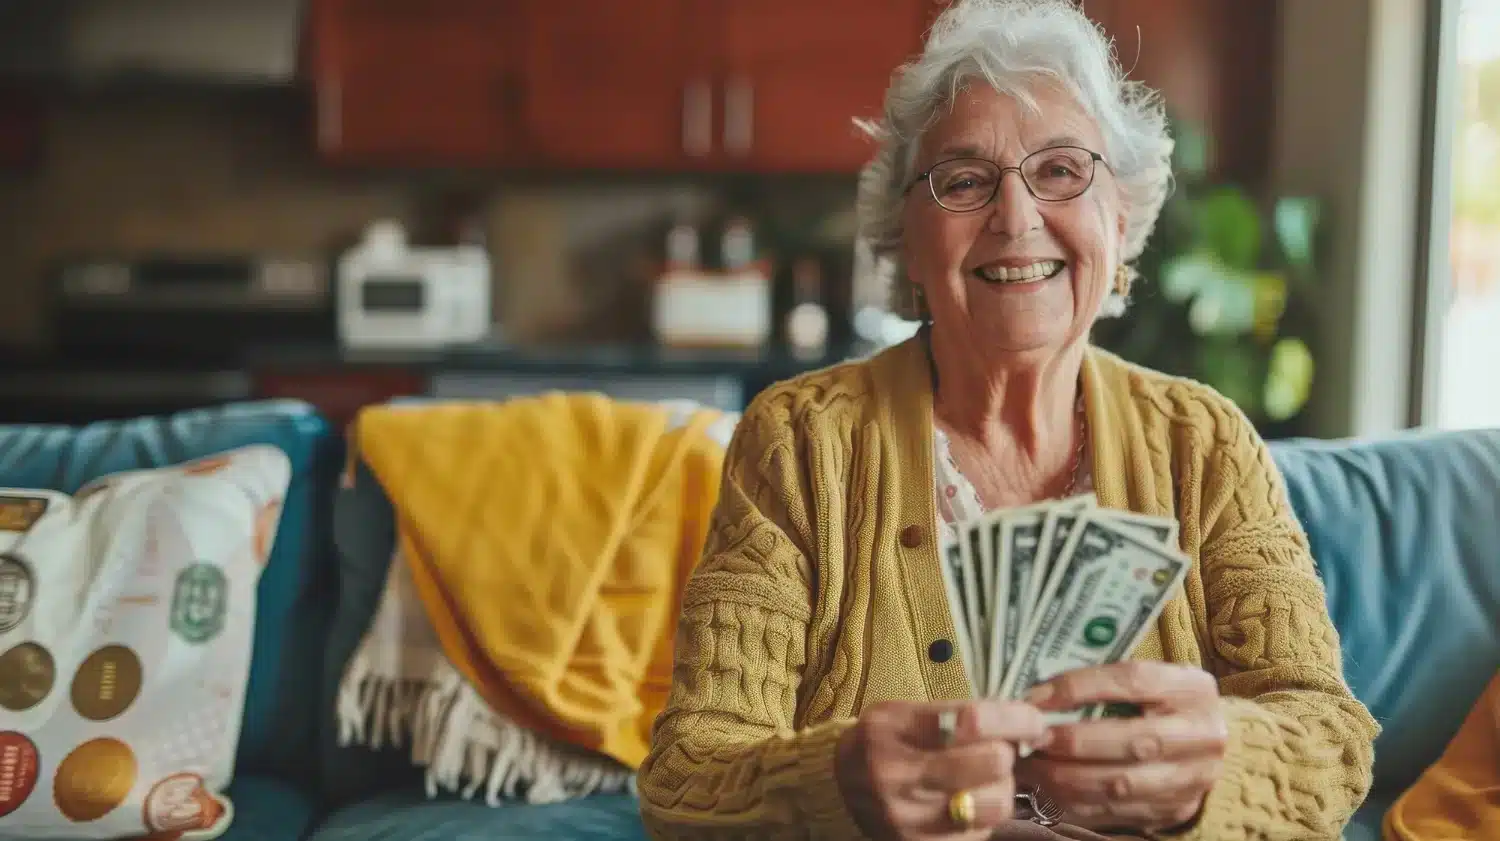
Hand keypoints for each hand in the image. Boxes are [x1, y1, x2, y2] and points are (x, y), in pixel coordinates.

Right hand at [835, 699, 1051, 839]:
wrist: (838, 787)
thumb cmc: (883, 742)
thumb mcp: (905, 713)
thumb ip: (957, 713)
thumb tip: (1022, 720)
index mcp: (892, 729)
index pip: (971, 720)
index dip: (1014, 719)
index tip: (1032, 720)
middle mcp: (896, 774)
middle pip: (990, 762)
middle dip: (1008, 752)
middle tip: (1003, 749)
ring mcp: (908, 817)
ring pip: (994, 803)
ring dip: (1002, 788)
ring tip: (988, 778)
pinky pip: (981, 833)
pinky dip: (986, 814)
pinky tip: (971, 801)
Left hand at [1018, 662, 1227, 833]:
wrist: (1205, 743)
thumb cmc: (1162, 703)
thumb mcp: (1152, 680)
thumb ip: (1107, 680)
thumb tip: (1039, 692)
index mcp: (1193, 689)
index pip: (1133, 681)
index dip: (1080, 687)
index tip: (1037, 696)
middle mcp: (1201, 734)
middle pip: (1132, 740)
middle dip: (1074, 741)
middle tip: (1033, 738)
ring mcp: (1192, 778)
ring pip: (1122, 784)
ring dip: (1067, 778)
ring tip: (1032, 767)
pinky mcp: (1175, 809)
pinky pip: (1117, 811)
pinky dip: (1076, 802)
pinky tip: (1048, 790)